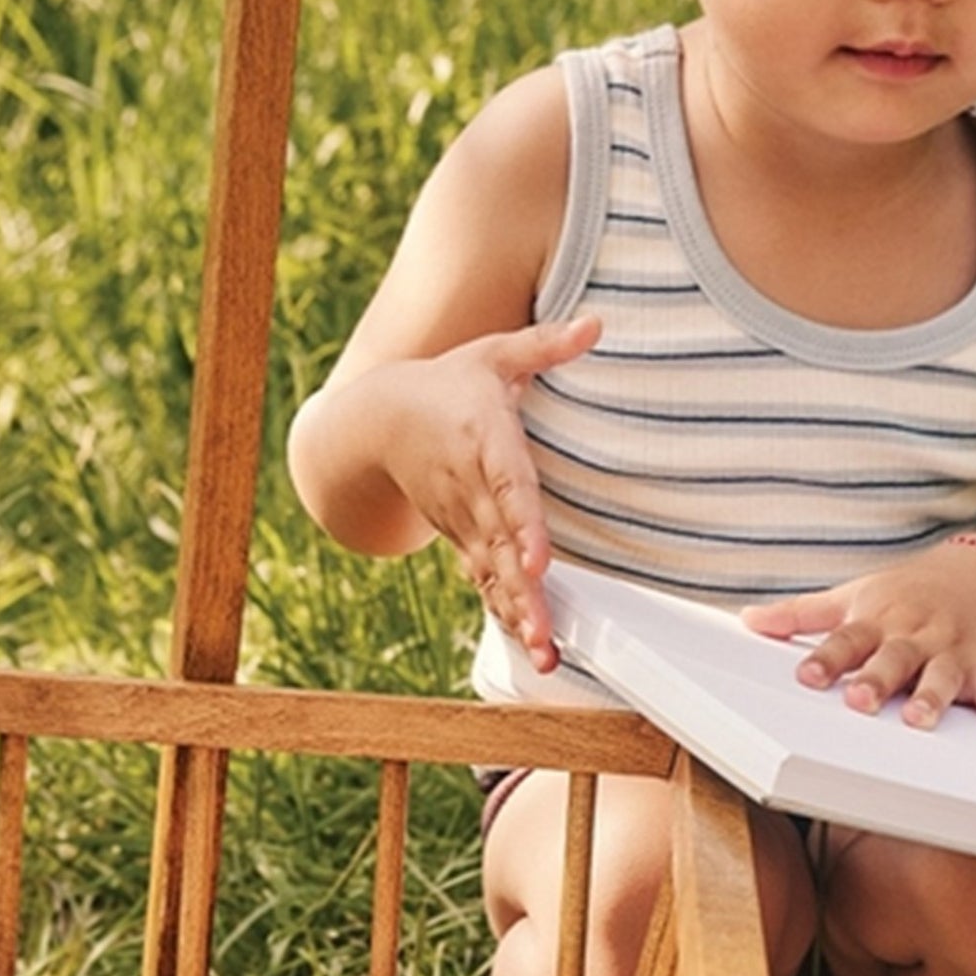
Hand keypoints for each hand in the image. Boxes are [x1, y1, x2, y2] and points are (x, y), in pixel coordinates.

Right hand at [377, 315, 600, 669]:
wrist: (378, 421)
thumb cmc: (448, 383)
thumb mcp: (493, 354)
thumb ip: (545, 345)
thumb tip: (597, 322)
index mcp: (483, 441)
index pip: (507, 488)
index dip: (523, 525)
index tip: (540, 559)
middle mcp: (470, 491)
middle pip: (501, 547)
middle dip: (525, 593)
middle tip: (548, 634)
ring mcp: (463, 521)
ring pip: (493, 573)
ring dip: (519, 615)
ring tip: (546, 653)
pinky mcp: (463, 539)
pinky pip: (486, 581)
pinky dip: (508, 613)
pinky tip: (533, 646)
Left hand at [742, 542, 975, 739]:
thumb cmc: (908, 592)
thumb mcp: (855, 595)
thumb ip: (803, 614)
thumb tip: (747, 620)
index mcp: (878, 619)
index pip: (848, 639)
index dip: (827, 658)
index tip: (806, 676)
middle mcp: (915, 634)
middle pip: (893, 657)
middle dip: (877, 679)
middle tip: (859, 701)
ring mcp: (953, 649)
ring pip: (942, 675)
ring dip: (932, 697)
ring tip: (919, 720)